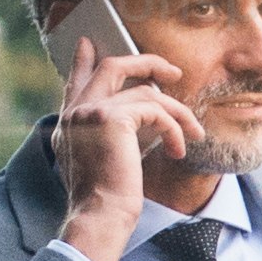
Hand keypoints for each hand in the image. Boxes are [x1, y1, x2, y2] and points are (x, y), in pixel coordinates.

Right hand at [53, 49, 212, 260]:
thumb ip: (107, 134)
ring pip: (145, 92)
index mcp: (68, 123)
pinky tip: (178, 149)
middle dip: (146, 62)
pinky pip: (155, 111)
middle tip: (172, 70)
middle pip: (112, 67)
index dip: (83, 61)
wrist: (100, 217)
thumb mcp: (101, 161)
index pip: (75, 81)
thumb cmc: (106, 200)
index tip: (87, 43)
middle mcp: (74, 112)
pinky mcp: (111, 119)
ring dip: (177, 111)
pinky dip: (174, 128)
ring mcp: (90, 112)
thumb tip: (139, 118)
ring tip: (194, 132)